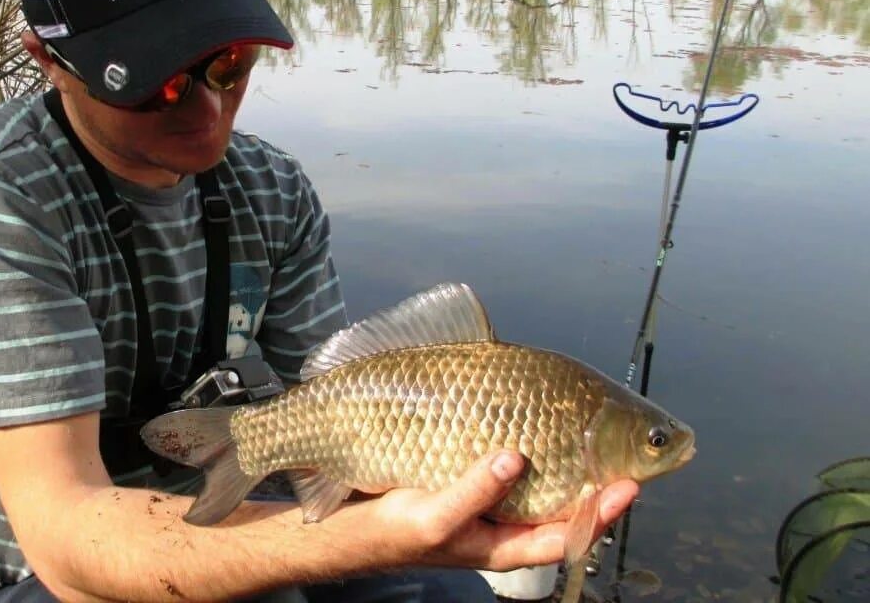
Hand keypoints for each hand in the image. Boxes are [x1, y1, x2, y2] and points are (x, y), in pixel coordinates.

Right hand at [369, 450, 639, 571]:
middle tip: (623, 456)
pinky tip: (534, 428)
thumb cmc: (391, 533)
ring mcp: (487, 503)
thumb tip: (515, 459)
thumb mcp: (435, 518)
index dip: (598, 515)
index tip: (627, 485)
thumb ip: (475, 492)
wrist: (347, 526)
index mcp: (501, 547)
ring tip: (591, 439)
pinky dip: (526, 450)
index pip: (564, 536)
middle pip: (560, 510)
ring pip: (538, 487)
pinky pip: (508, 467)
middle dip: (592, 486)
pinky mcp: (467, 478)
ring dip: (565, 466)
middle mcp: (501, 526)